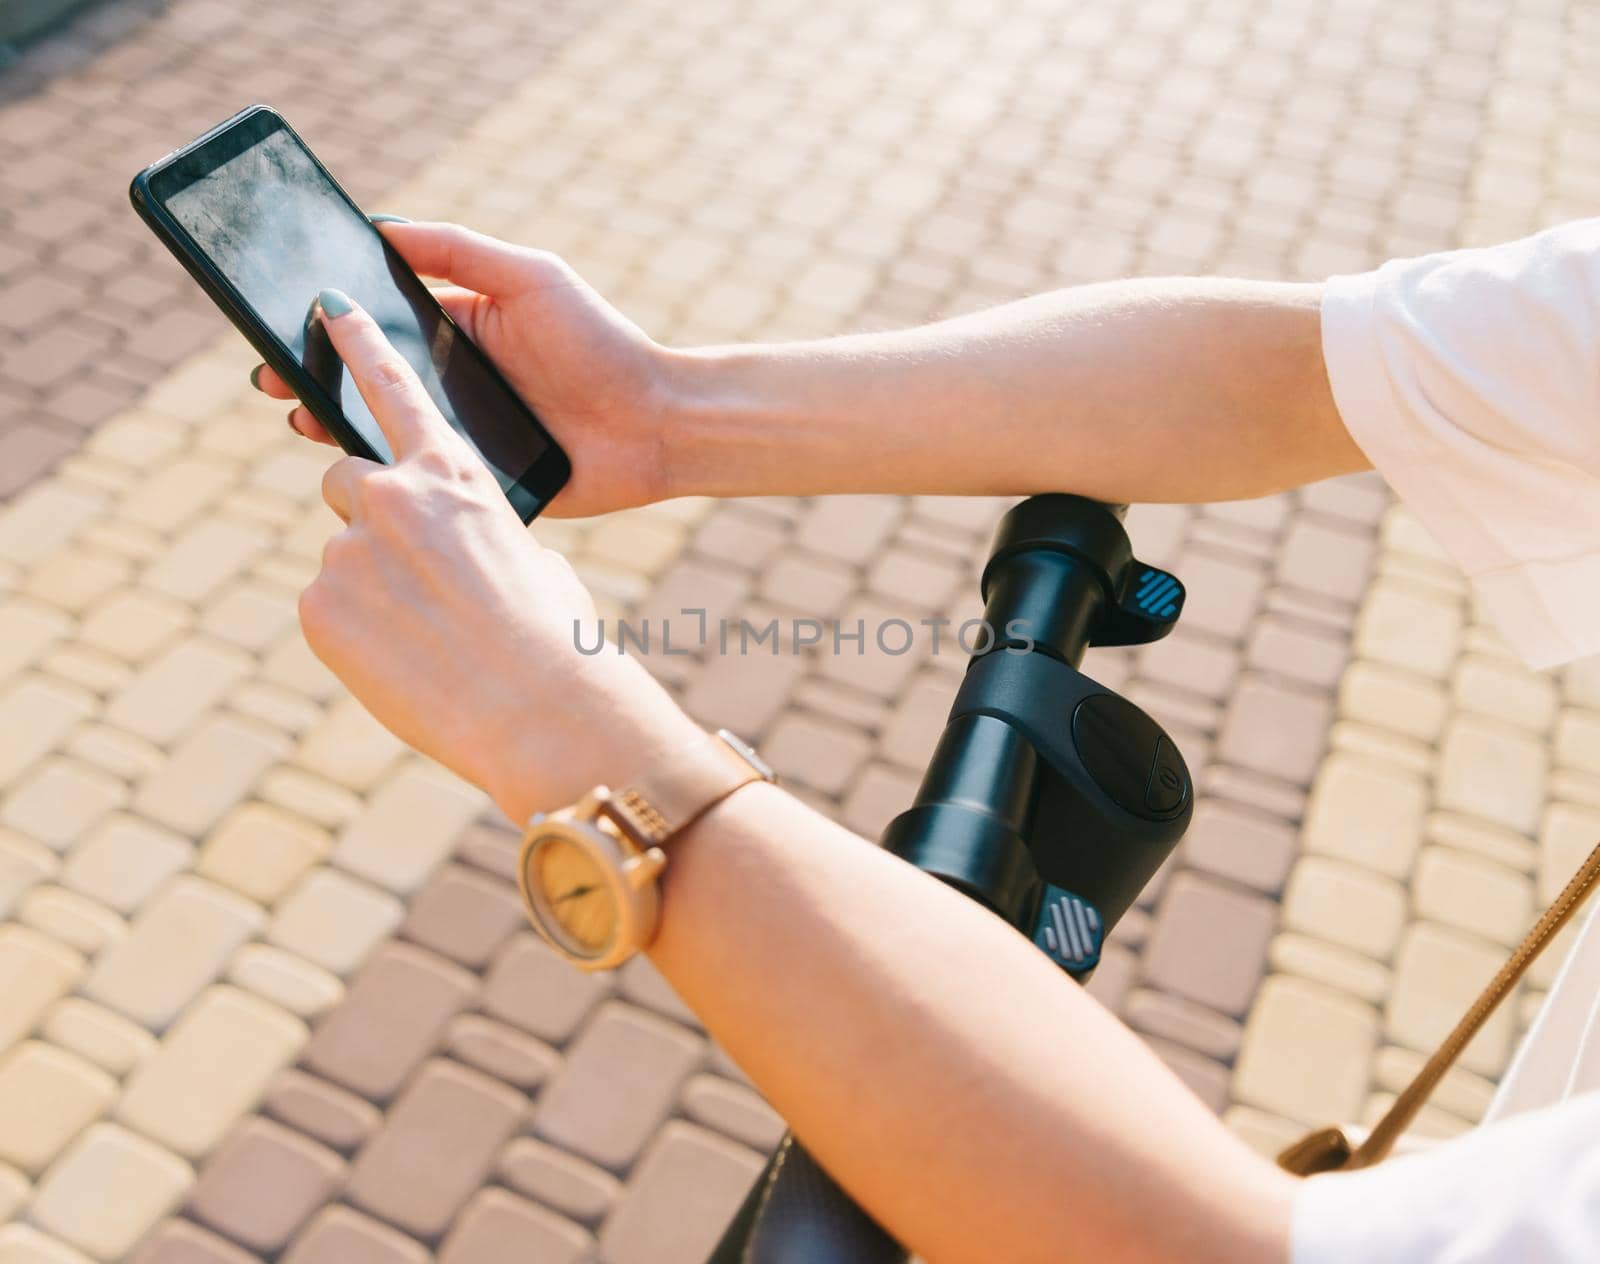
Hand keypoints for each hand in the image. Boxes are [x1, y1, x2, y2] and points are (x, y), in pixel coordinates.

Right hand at [253, 221, 679, 517]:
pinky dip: (386, 476)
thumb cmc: (601, 343)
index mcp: (458, 333)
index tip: (277, 313)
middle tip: (266, 374)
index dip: (329, 322)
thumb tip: (381, 226)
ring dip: (334, 425)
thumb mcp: (530, 278)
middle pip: (367, 380)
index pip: (378, 325)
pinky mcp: (477, 485)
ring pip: (383, 432)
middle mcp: (452, 386)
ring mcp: (462, 438)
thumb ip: (459, 251)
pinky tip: (354, 467)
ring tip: (297, 413)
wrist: (657, 424)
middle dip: (312, 374)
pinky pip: (422, 481)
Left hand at [297, 289, 700, 822]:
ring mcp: (348, 548)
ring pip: (343, 554)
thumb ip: (477, 529)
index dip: (357, 344)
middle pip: (346, 480)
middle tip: (412, 573)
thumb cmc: (553, 636)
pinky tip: (401, 659)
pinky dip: (355, 632)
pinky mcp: (318, 604)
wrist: (537, 711)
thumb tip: (455, 544)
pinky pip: (327, 608)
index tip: (325, 310)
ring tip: (424, 634)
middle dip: (370, 517)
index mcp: (454, 473)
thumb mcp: (529, 558)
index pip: (392, 389)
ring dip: (371, 584)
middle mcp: (392, 495)